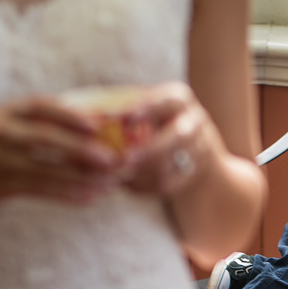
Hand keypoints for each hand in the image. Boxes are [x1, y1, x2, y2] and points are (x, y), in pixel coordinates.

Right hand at [0, 97, 122, 212]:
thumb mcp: (9, 123)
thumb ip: (43, 123)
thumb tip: (96, 128)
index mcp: (9, 111)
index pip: (42, 107)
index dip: (69, 115)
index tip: (97, 125)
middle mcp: (2, 131)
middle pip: (45, 138)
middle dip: (81, 149)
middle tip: (111, 159)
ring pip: (45, 169)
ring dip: (80, 178)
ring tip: (109, 184)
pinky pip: (38, 190)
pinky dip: (65, 194)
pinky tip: (88, 198)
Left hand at [120, 82, 226, 197]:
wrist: (190, 147)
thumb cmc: (153, 122)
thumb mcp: (144, 109)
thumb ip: (123, 111)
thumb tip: (88, 116)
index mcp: (178, 100)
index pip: (168, 101)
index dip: (148, 109)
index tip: (126, 120)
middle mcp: (194, 122)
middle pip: (179, 136)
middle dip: (151, 150)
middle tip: (125, 159)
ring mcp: (199, 149)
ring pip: (174, 165)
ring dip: (144, 174)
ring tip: (119, 175)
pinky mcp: (195, 173)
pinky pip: (170, 184)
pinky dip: (146, 187)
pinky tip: (129, 185)